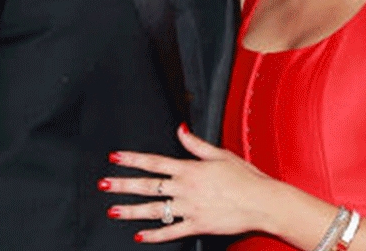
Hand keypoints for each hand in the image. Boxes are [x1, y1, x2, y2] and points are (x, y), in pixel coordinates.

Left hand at [101, 124, 276, 242]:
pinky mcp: (197, 225)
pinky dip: (154, 235)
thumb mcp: (220, 154)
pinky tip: (140, 235)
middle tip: (103, 184)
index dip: (132, 159)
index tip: (115, 158)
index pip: (154, 162)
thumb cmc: (245, 177)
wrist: (262, 202)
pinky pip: (171, 232)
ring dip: (131, 211)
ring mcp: (189, 209)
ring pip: (154, 210)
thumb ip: (196, 144)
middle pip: (147, 186)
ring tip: (113, 210)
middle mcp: (185, 188)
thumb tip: (180, 130)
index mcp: (189, 169)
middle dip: (122, 185)